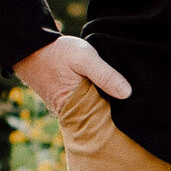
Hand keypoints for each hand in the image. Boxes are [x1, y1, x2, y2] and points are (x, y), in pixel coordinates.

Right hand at [14, 35, 132, 111]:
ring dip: (108, 107)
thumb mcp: (84, 57)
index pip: (105, 123)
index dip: (122, 119)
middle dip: (116, 116)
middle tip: (139, 108)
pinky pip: (87, 107)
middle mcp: (72, 115)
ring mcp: (68, 110)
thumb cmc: (57, 53)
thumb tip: (127, 93)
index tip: (139, 114)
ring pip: (94, 113)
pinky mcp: (67, 103)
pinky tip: (112, 95)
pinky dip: (98, 101)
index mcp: (76, 110)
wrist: (31, 47)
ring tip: (129, 102)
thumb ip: (104, 74)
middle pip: (101, 120)